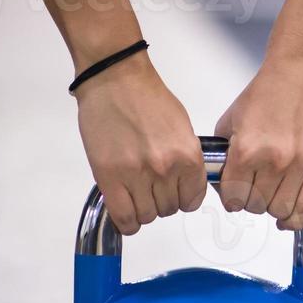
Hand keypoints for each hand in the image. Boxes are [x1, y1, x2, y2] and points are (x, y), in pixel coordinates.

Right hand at [75, 54, 205, 235]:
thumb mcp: (183, 130)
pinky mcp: (109, 177)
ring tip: (135, 192)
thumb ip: (186, 160)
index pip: (192, 200)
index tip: (174, 193)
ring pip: (147, 215)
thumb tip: (185, 185)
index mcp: (188, 157)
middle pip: (169, 209)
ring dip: (143, 209)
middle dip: (161, 201)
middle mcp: (165, 169)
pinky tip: (126, 212)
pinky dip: (127, 221)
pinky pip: (124, 217)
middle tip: (150, 187)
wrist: (115, 80)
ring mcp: (137, 174)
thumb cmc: (148, 99)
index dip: (182, 198)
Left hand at [214, 54, 302, 230]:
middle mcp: (273, 161)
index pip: (233, 198)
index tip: (235, 196)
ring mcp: (300, 165)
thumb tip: (222, 183)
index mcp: (246, 150)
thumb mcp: (232, 120)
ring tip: (274, 196)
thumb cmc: (268, 92)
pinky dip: (296, 218)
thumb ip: (225, 154)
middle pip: (257, 206)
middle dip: (253, 201)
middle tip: (256, 190)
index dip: (232, 199)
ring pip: (281, 210)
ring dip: (274, 207)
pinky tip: (289, 217)